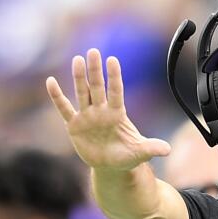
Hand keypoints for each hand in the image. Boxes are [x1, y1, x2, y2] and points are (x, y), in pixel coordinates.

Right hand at [46, 49, 170, 172]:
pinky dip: (57, 96)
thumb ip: (151, 148)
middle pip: (97, 87)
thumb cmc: (126, 156)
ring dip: (79, 77)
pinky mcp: (74, 125)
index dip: (114, 77)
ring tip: (77, 59)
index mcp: (117, 114)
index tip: (112, 60)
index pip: (115, 92)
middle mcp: (101, 111)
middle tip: (93, 52)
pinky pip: (64, 108)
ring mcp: (87, 116)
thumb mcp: (139, 153)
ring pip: (82, 93)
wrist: (110, 166)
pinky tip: (50, 82)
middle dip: (95, 71)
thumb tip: (168, 149)